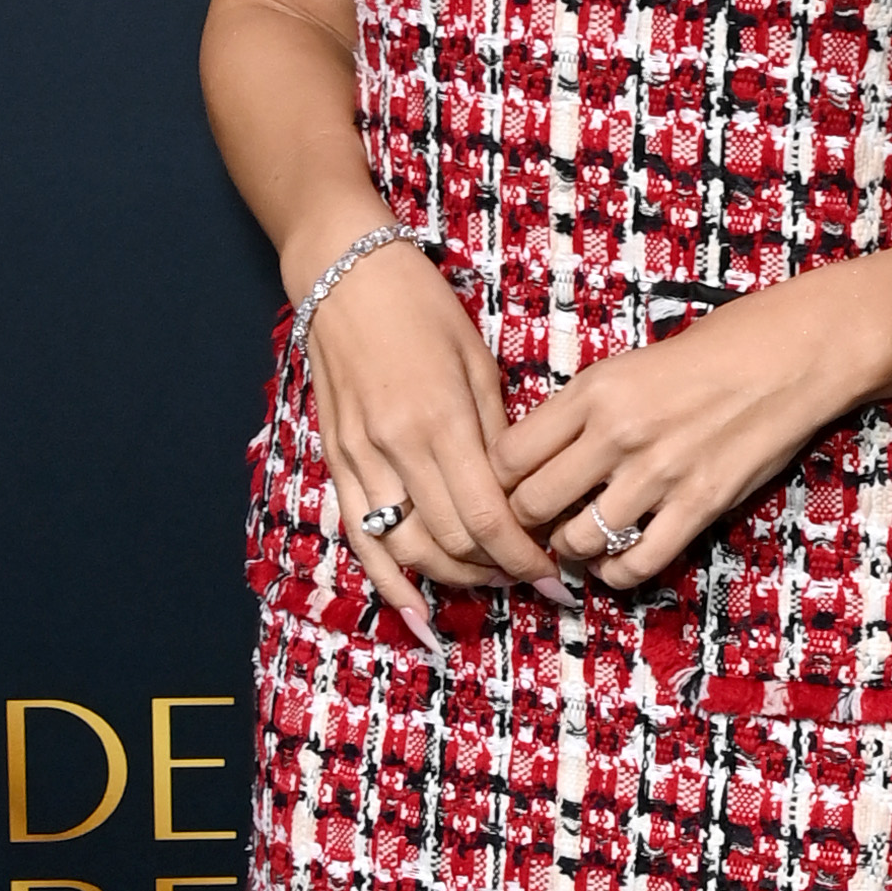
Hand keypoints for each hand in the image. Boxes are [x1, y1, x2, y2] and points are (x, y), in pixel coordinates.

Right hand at [300, 242, 566, 632]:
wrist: (344, 274)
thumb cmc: (421, 307)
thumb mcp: (476, 362)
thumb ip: (495, 434)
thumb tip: (522, 495)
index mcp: (441, 419)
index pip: (489, 517)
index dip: (524, 556)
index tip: (554, 573)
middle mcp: (397, 448)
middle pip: (452, 542)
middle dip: (498, 571)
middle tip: (533, 579)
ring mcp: (360, 459)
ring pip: (408, 548)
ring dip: (453, 578)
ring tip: (490, 583)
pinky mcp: (337, 462)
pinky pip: (361, 538)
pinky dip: (388, 583)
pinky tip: (415, 616)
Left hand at [497, 283, 869, 588]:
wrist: (788, 357)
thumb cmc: (710, 355)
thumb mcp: (628, 366)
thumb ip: (581, 412)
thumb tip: (536, 461)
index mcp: (593, 390)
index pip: (509, 456)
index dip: (500, 482)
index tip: (513, 489)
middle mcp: (618, 433)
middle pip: (532, 505)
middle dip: (526, 523)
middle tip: (537, 525)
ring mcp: (659, 473)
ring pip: (577, 541)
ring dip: (570, 550)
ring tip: (578, 543)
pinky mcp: (699, 505)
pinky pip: (636, 562)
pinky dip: (615, 573)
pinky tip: (614, 563)